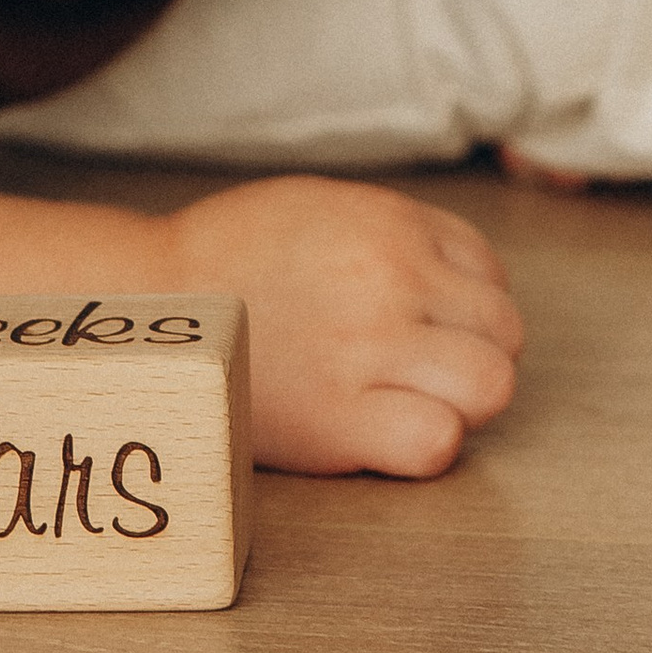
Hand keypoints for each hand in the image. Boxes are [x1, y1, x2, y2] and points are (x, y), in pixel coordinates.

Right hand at [0, 170, 520, 475]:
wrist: (147, 306)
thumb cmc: (228, 260)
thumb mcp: (323, 208)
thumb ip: (396, 235)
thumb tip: (457, 279)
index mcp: (390, 224)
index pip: (488, 272)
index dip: (464, 306)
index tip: (426, 325)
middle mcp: (392, 280)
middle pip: (504, 331)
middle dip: (476, 353)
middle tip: (424, 371)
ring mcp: (370, 349)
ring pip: (491, 386)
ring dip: (461, 400)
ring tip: (409, 401)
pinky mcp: (341, 419)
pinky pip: (437, 443)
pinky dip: (424, 444)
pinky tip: (384, 433)